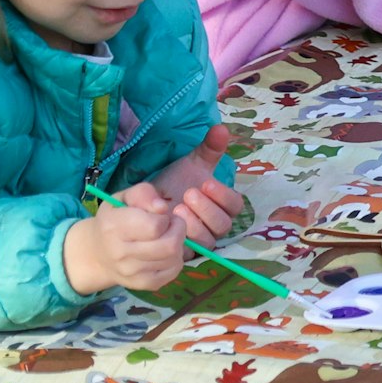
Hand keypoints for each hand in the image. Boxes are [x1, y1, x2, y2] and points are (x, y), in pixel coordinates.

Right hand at [64, 181, 189, 293]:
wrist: (98, 253)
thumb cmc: (115, 219)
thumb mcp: (124, 197)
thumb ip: (144, 194)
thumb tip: (162, 208)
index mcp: (114, 227)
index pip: (155, 226)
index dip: (164, 218)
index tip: (159, 216)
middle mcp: (120, 254)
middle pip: (169, 245)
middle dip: (178, 230)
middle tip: (169, 225)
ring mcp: (132, 273)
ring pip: (174, 258)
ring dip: (177, 244)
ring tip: (166, 237)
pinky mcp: (143, 285)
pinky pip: (174, 272)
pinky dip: (176, 259)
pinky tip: (165, 252)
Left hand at [151, 124, 245, 245]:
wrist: (146, 204)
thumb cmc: (173, 184)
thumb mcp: (190, 164)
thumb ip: (209, 148)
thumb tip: (221, 129)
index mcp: (222, 204)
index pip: (235, 205)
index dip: (223, 196)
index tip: (206, 183)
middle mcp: (215, 224)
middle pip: (223, 224)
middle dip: (207, 209)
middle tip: (188, 194)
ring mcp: (202, 241)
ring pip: (209, 239)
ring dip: (194, 223)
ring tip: (176, 209)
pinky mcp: (186, 254)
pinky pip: (191, 253)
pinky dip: (182, 239)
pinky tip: (168, 225)